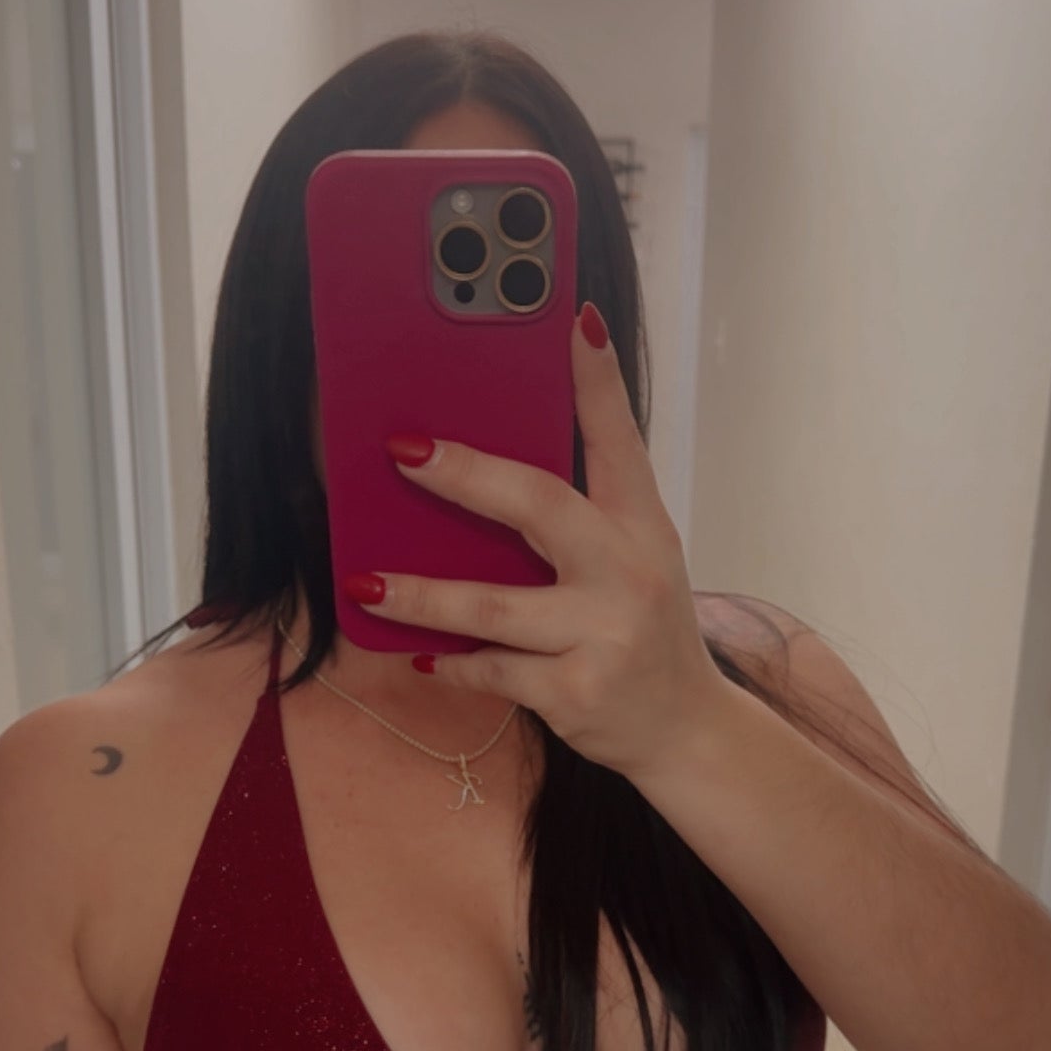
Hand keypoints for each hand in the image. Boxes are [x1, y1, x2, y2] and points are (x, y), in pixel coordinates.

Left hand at [352, 303, 727, 777]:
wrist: (685, 729)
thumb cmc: (644, 631)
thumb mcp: (636, 560)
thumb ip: (583, 517)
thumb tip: (484, 474)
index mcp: (643, 526)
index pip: (620, 439)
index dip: (597, 379)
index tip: (573, 320)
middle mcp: (627, 572)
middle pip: (539, 505)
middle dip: (466, 475)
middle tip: (404, 452)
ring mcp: (603, 634)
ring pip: (491, 606)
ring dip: (421, 595)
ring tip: (365, 581)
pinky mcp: (575, 692)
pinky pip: (492, 670)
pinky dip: (451, 663)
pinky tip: (420, 655)